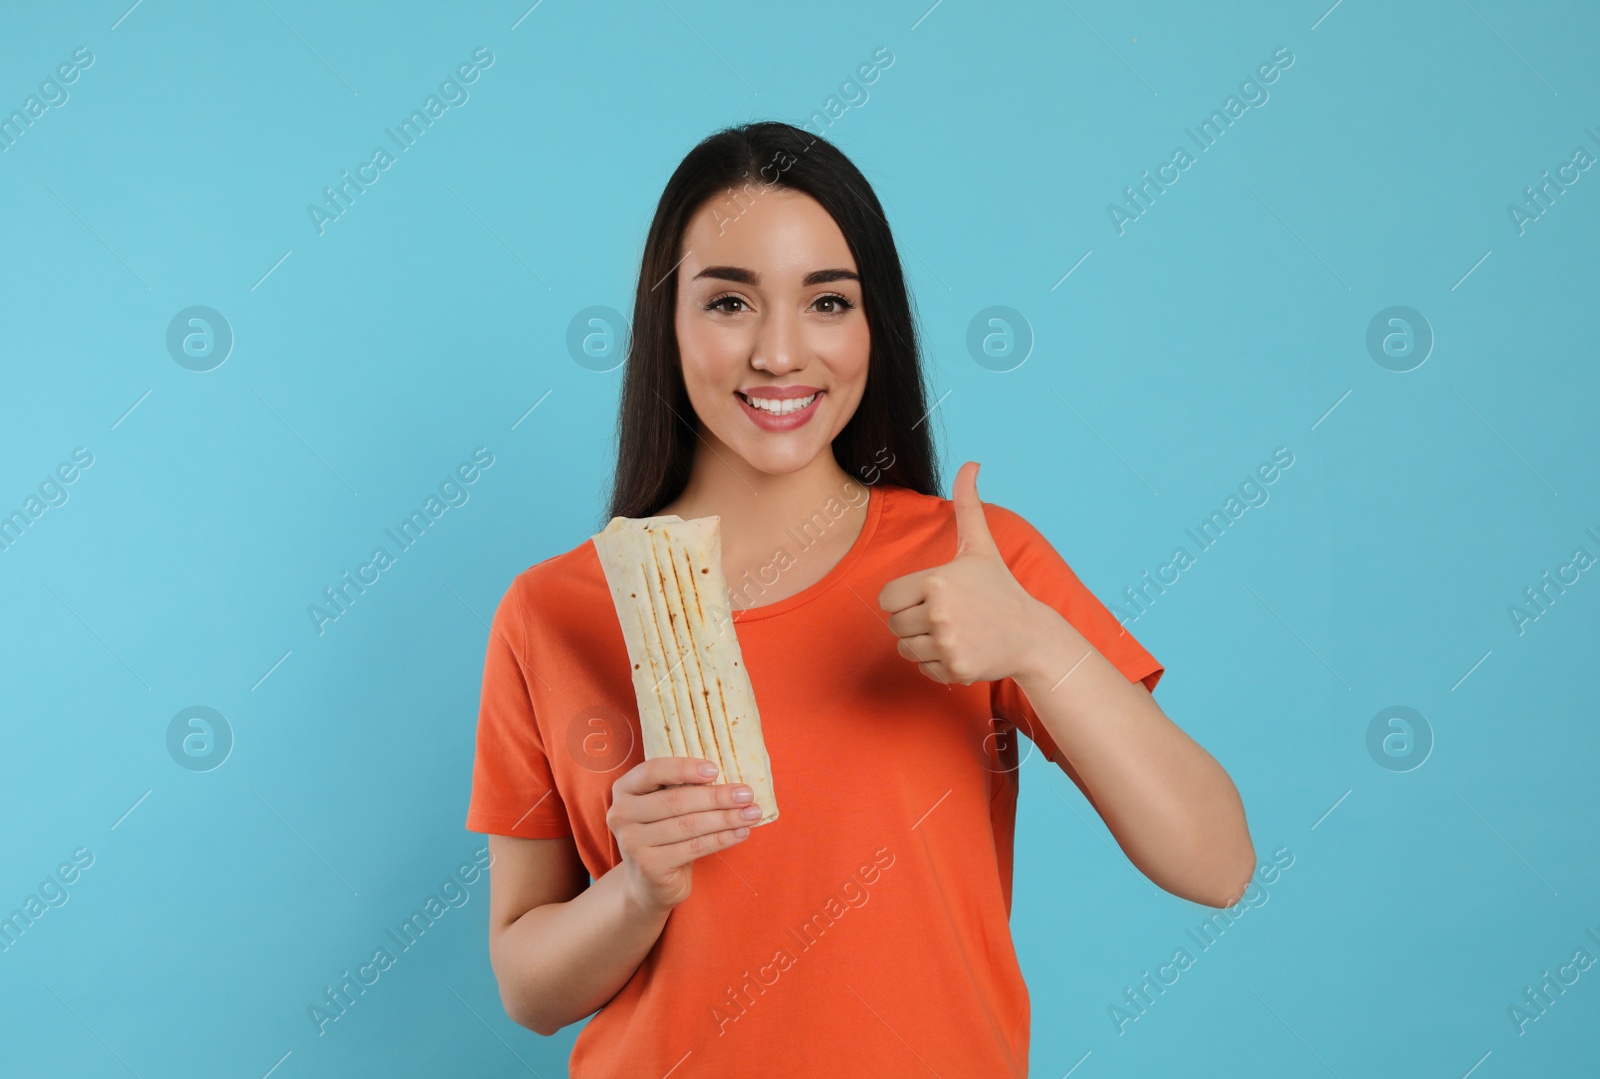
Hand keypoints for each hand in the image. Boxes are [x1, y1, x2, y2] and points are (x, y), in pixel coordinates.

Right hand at [607, 757, 761, 916]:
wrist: (647, 883)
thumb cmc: (663, 835)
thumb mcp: (665, 807)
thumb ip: (683, 789)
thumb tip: (731, 778)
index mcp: (624, 789)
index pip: (652, 770)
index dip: (685, 768)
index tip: (716, 770)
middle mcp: (620, 814)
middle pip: (676, 800)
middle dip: (717, 796)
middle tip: (747, 794)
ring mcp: (632, 842)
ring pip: (689, 825)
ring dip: (726, 818)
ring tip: (752, 814)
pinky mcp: (649, 866)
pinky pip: (694, 848)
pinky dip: (722, 839)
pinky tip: (742, 833)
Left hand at [877, 461, 1051, 685]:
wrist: (1032, 635)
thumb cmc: (1000, 589)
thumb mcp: (981, 547)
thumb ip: (968, 505)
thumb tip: (971, 463)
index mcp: (936, 581)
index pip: (887, 599)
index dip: (904, 598)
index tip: (930, 596)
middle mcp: (938, 613)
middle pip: (894, 625)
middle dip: (914, 621)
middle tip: (947, 616)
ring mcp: (947, 643)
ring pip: (905, 649)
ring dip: (924, 643)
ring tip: (953, 632)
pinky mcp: (954, 669)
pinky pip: (922, 669)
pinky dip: (937, 664)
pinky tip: (962, 649)